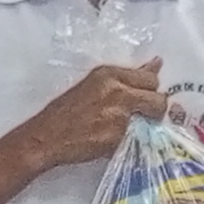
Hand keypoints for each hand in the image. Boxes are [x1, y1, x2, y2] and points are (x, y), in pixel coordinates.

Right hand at [11, 60, 164, 182]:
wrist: (46, 137)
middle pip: (157, 98)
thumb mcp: (94, 85)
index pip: (149, 77)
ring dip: (146, 125)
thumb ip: (125, 78)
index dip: (150, 89)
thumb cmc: (65, 112)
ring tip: (126, 128)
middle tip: (141, 115)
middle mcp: (117, 91)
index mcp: (109, 74)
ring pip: (152, 119)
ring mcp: (119, 114)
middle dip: (155, 108)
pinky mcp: (118, 136)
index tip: (146, 96)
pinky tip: (113, 139)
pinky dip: (130, 139)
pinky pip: (138, 137)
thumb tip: (156, 64)